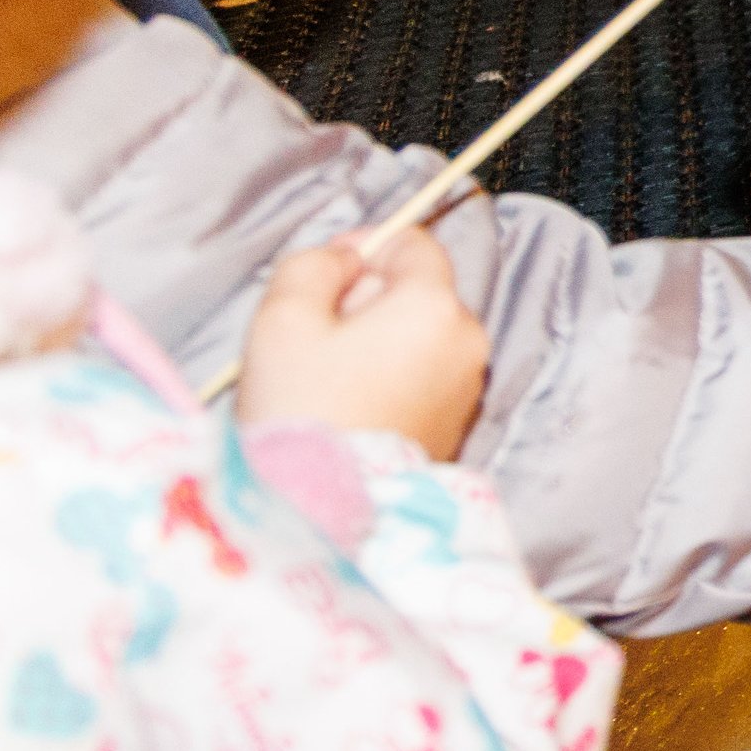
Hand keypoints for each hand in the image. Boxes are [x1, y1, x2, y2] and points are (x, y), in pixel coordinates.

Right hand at [239, 226, 488, 459]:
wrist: (322, 504)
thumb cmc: (301, 408)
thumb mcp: (283, 319)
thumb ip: (314, 267)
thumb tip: (346, 258)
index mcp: (434, 306)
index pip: (413, 245)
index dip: (365, 249)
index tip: (323, 278)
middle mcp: (467, 339)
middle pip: (417, 292)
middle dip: (367, 302)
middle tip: (318, 340)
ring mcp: (468, 385)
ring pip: (418, 336)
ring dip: (377, 343)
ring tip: (331, 381)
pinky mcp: (457, 422)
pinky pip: (423, 377)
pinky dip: (391, 378)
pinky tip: (352, 407)